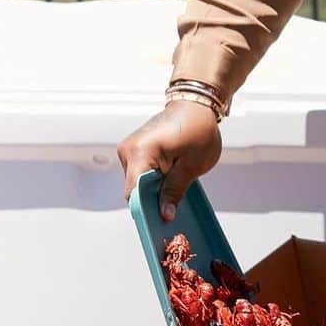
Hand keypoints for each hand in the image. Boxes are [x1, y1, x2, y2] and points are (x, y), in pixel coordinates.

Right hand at [117, 100, 222, 219]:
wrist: (196, 105)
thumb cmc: (198, 130)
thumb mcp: (192, 166)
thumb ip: (174, 191)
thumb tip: (164, 214)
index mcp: (140, 152)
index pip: (133, 192)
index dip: (146, 209)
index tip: (159, 221)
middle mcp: (128, 150)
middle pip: (134, 189)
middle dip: (152, 199)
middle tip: (174, 205)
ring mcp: (129, 148)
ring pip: (137, 181)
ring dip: (154, 187)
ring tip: (176, 183)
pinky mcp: (135, 148)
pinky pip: (140, 171)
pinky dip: (153, 177)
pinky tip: (170, 176)